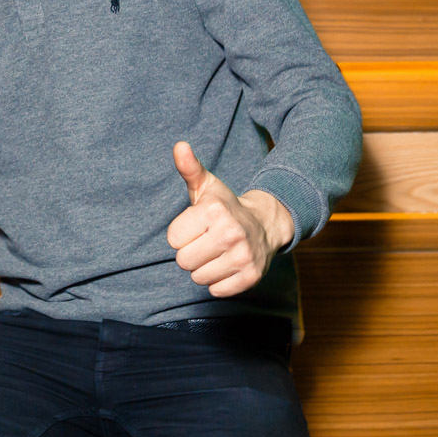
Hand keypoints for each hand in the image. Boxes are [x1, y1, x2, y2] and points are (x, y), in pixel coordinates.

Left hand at [166, 141, 294, 296]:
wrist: (264, 224)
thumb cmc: (224, 206)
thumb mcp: (206, 186)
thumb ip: (189, 168)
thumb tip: (179, 146)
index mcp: (214, 211)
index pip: (173, 239)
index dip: (181, 234)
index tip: (196, 226)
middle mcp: (231, 233)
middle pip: (183, 261)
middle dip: (190, 252)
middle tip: (205, 241)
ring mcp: (244, 257)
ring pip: (198, 277)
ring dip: (203, 268)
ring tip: (216, 252)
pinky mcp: (251, 277)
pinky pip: (216, 291)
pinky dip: (218, 282)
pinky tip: (227, 265)